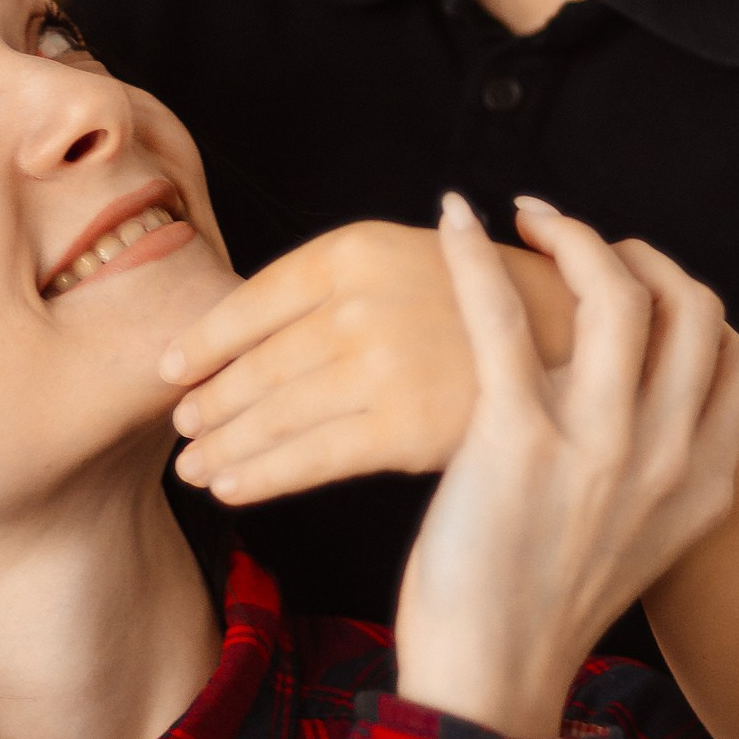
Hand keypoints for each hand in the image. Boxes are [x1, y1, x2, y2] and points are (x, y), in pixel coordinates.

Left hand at [161, 220, 570, 504]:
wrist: (568, 339)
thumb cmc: (470, 304)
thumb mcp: (396, 261)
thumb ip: (322, 291)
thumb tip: (228, 337)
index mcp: (350, 251)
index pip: (250, 303)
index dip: (201, 342)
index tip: (170, 370)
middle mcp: (359, 304)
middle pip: (256, 365)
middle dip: (210, 403)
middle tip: (181, 428)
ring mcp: (380, 366)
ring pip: (273, 415)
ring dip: (222, 446)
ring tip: (193, 467)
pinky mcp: (402, 427)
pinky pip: (308, 459)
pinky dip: (259, 475)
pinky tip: (230, 487)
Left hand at [393, 196, 738, 738]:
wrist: (491, 688)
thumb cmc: (542, 617)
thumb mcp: (639, 548)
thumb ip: (656, 477)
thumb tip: (636, 414)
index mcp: (703, 485)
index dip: (693, 303)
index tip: (639, 286)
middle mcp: (666, 457)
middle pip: (692, 307)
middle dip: (639, 254)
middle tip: (579, 242)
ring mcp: (597, 446)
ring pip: (617, 293)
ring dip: (571, 235)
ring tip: (529, 217)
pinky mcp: (515, 440)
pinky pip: (504, 318)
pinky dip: (473, 256)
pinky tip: (452, 219)